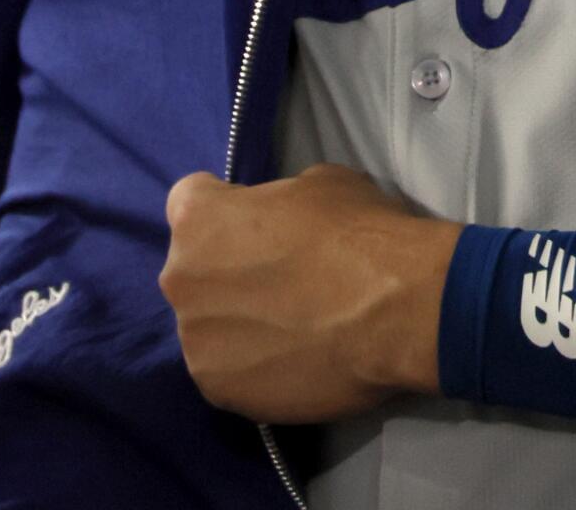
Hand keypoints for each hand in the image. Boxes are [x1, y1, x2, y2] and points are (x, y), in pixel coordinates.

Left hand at [159, 163, 462, 423]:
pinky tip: (291, 360)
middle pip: (193, 269)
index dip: (222, 209)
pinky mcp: (219, 391)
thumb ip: (276, 202)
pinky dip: (252, 367)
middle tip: (275, 280)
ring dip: (235, 323)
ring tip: (288, 328)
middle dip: (225, 270)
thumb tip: (279, 223)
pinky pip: (227, 372)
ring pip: (208, 325)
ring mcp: (197, 341)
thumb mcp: (316, 183)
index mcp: (196, 217)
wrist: (395, 310)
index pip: (187, 202)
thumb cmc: (357, 233)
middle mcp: (180, 278)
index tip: (250, 223)